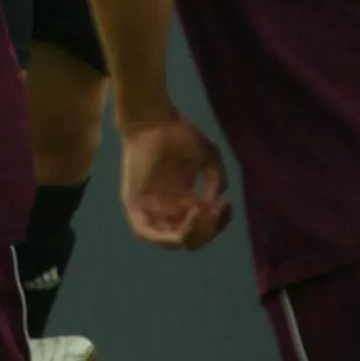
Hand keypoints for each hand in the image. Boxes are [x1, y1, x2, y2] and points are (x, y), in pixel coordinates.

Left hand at [121, 113, 231, 250]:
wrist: (154, 120)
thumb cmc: (180, 134)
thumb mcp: (209, 158)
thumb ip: (217, 181)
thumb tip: (215, 204)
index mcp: (184, 201)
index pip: (203, 227)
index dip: (217, 223)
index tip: (226, 204)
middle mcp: (168, 208)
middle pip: (190, 239)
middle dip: (207, 231)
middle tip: (213, 210)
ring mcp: (150, 208)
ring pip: (171, 240)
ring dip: (190, 234)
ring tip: (199, 212)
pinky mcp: (133, 205)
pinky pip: (144, 232)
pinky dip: (164, 235)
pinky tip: (184, 220)